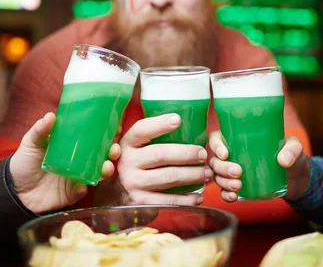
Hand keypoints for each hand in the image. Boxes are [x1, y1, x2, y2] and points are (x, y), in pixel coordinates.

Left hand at [9, 112, 120, 213]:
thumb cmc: (24, 162)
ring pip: (98, 173)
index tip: (116, 125)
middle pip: (102, 154)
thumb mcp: (31, 143)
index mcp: (73, 146)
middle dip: (113, 151)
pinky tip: (83, 185)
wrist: (14, 190)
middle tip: (114, 148)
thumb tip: (51, 116)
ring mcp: (78, 177)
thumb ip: (40, 130)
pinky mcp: (73, 193)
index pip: (95, 137)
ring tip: (107, 167)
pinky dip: (85, 187)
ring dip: (106, 169)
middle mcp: (80, 161)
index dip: (107, 132)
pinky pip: (83, 190)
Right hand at [94, 113, 211, 205]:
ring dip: (193, 175)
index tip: (178, 119)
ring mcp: (133, 184)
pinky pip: (169, 200)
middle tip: (204, 154)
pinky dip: (187, 199)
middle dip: (187, 154)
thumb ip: (151, 137)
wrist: (115, 194)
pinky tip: (198, 196)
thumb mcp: (135, 148)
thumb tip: (184, 123)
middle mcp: (127, 162)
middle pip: (161, 154)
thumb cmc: (135, 164)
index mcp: (127, 144)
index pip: (141, 130)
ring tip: (207, 173)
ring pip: (169, 177)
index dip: (159, 124)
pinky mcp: (140, 202)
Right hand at [208, 130, 310, 201]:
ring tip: (238, 186)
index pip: (217, 138)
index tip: (225, 154)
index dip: (216, 145)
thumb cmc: (291, 156)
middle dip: (222, 168)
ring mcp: (233, 172)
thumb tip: (283, 160)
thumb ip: (291, 150)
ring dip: (223, 182)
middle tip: (238, 172)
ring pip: (217, 176)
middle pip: (215, 160)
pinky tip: (234, 197)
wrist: (297, 178)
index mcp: (239, 139)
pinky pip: (224, 192)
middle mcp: (232, 155)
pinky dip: (226, 195)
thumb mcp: (294, 147)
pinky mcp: (238, 187)